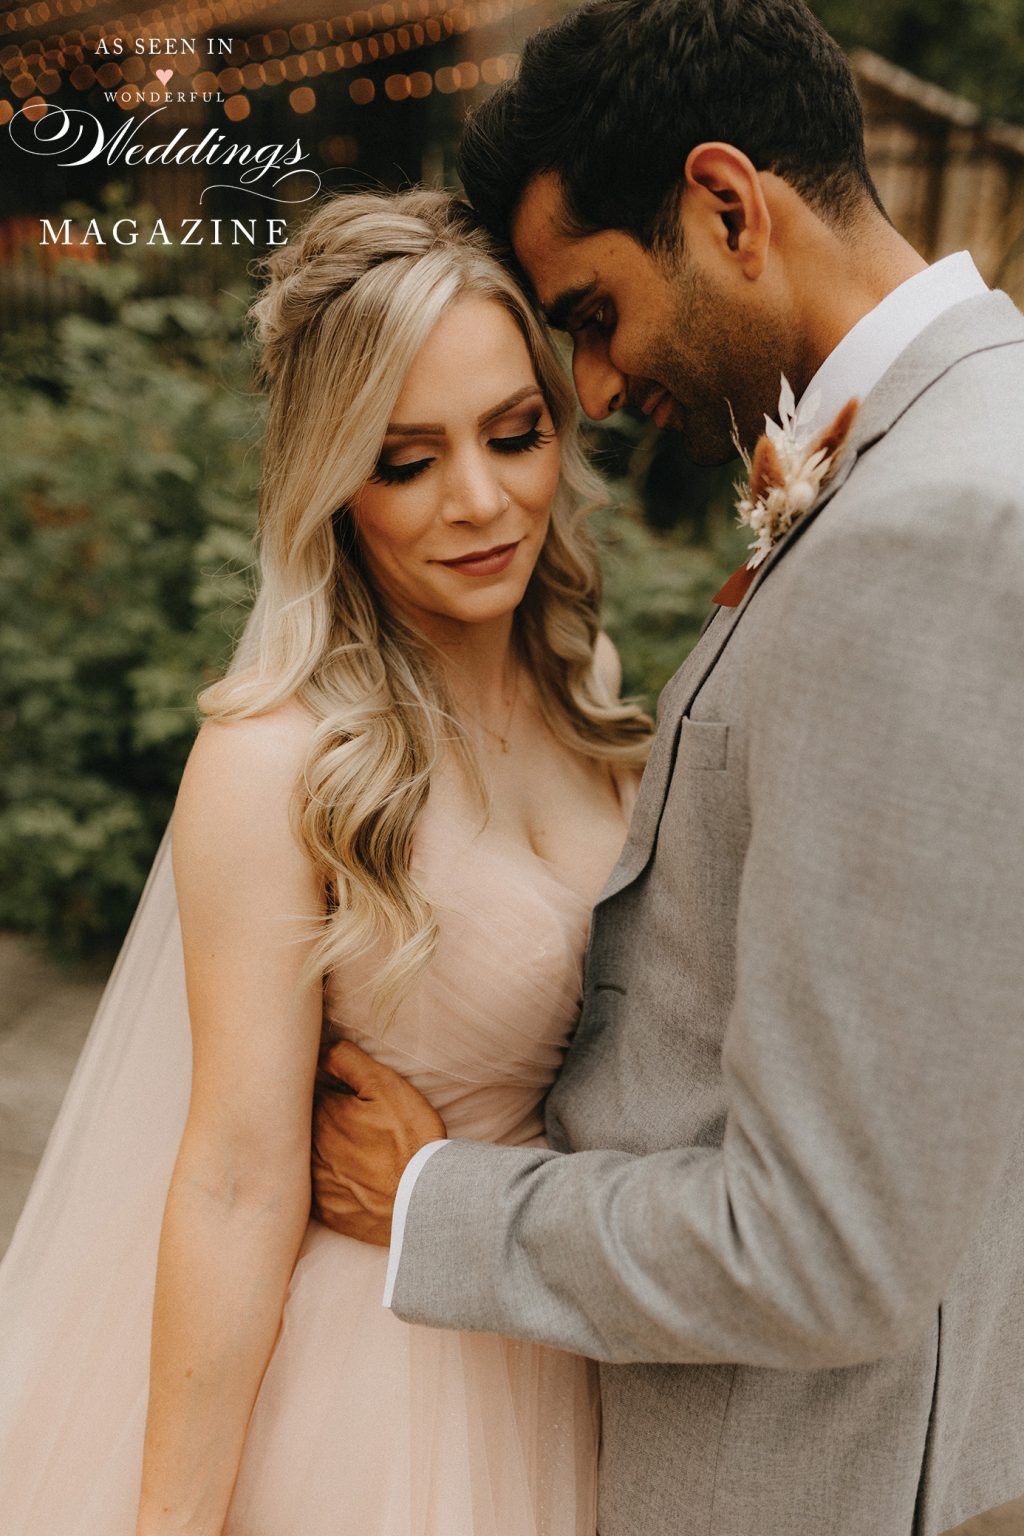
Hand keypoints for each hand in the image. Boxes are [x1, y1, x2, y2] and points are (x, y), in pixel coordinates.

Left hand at [311, 1039, 445, 1245]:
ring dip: (316, 1147)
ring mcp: (315, 1181)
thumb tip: (317, 1050)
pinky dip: (326, 1179)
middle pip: (301, 1123)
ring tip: (348, 1147)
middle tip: (343, 1119)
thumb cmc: (410, 1139)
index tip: (331, 1088)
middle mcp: (310, 1146)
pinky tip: (347, 1176)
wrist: (425, 1200)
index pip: (304, 1090)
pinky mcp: (325, 1209)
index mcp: (322, 1112)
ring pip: (304, 1155)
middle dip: (312, 1116)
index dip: (318, 1086)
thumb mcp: (385, 1086)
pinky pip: (314, 1189)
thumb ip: (345, 1060)